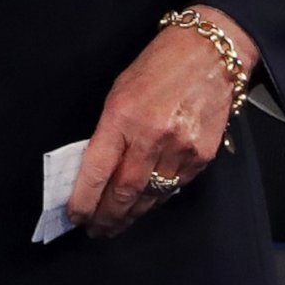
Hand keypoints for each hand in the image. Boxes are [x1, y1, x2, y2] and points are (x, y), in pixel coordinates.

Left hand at [67, 5, 255, 238]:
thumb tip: (97, 169)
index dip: (85, 198)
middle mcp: (152, 136)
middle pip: (125, 192)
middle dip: (107, 216)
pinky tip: (145, 205)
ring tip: (115, 225)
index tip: (74, 216)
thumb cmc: (157, 67)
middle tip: (95, 230)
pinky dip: (158, 199)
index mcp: (123, 116)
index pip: (97, 169)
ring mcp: (181, 149)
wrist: (209, 54)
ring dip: (132, 215)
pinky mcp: (202, 157)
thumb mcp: (119, 92)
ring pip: (152, 196)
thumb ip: (109, 131)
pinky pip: (175, 188)